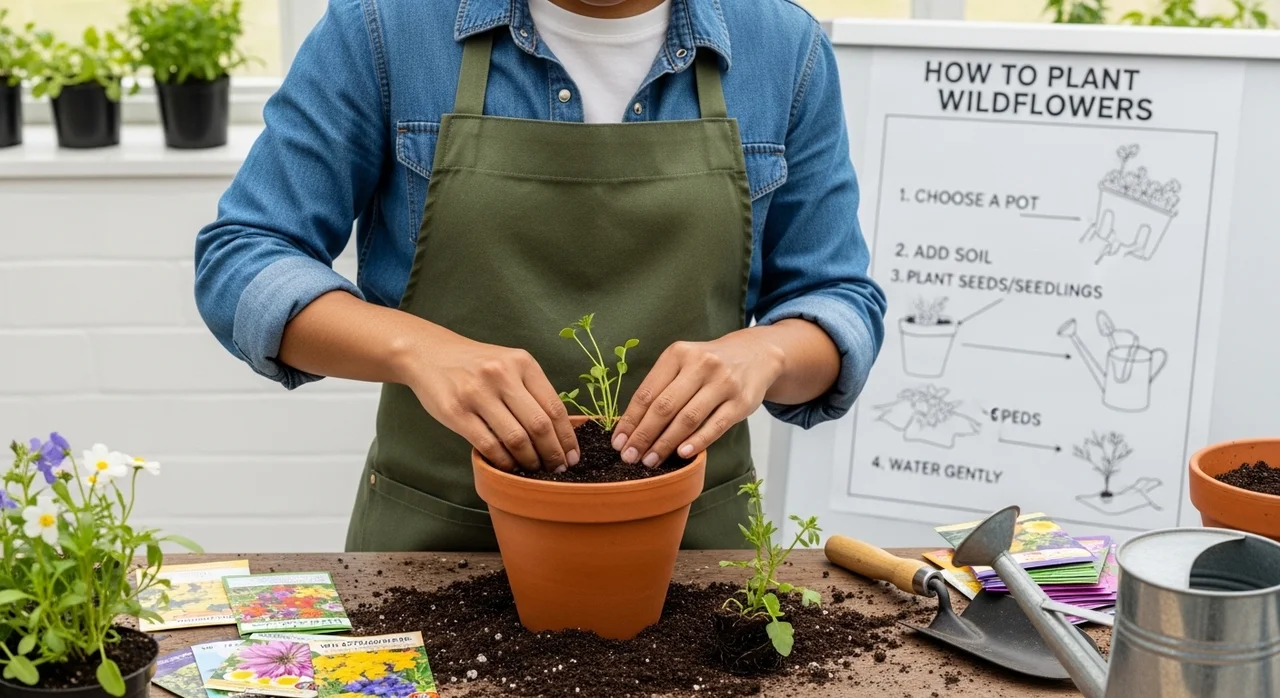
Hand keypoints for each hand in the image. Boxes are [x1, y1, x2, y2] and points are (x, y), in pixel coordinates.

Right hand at [401, 334, 578, 472]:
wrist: (429, 354)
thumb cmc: (475, 364)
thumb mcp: (509, 364)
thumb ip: (531, 390)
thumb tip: (559, 432)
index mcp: (522, 363)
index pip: (555, 407)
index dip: (567, 437)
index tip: (572, 456)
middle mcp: (502, 375)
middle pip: (539, 425)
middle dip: (553, 454)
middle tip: (557, 469)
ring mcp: (477, 393)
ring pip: (516, 438)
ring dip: (530, 461)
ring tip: (534, 469)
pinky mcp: (456, 412)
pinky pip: (489, 445)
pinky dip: (504, 461)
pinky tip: (510, 466)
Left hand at [612, 330, 784, 467]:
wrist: (756, 354)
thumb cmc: (710, 365)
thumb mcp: (683, 363)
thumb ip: (661, 387)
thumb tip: (632, 427)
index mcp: (678, 353)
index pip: (647, 392)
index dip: (630, 420)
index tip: (618, 442)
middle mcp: (700, 364)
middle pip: (664, 407)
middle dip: (643, 436)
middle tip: (630, 457)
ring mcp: (723, 382)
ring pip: (688, 418)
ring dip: (665, 444)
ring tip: (651, 461)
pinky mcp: (741, 401)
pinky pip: (715, 426)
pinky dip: (697, 442)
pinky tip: (682, 454)